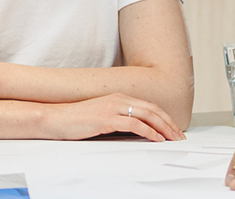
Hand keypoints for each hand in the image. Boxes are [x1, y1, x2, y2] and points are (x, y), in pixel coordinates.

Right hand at [39, 93, 184, 141]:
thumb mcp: (101, 115)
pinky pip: (135, 124)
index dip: (164, 117)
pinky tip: (155, 138)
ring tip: (172, 138)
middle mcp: (118, 99)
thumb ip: (118, 118)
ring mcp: (113, 107)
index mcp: (118, 97)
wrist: (55, 118)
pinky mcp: (107, 118)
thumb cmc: (75, 119)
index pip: (149, 106)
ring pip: (147, 115)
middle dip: (168, 123)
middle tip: (178, 135)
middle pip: (152, 109)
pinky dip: (148, 131)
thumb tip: (136, 130)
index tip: (173, 129)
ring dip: (163, 128)